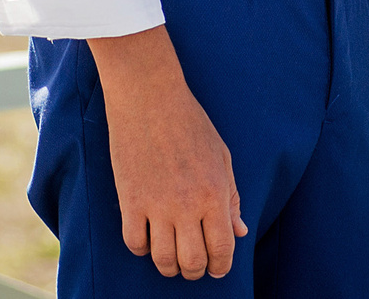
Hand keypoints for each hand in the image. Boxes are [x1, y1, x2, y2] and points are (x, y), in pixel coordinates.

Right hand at [88, 27, 246, 278]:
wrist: (149, 96)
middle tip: (194, 266)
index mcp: (215, 194)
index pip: (222, 249)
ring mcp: (156, 204)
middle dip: (195, 272)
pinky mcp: (129, 199)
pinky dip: (142, 248)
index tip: (216, 268)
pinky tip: (147, 238)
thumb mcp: (221, 157)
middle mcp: (187, 205)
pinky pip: (134, 243)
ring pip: (162, 260)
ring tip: (171, 259)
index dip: (221, 266)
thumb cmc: (190, 123)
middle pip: (192, 263)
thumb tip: (239, 232)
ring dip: (168, 266)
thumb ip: (231, 197)